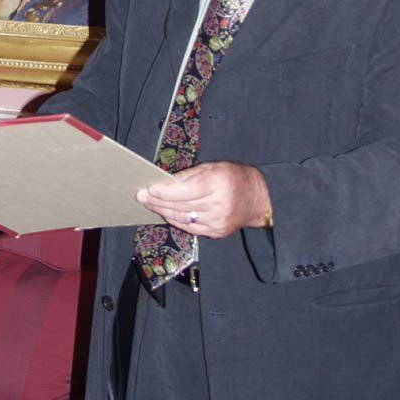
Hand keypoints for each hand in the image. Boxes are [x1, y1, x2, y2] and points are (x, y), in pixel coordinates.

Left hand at [136, 161, 270, 239]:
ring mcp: (217, 221)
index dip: (165, 192)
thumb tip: (165, 182)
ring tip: (150, 204)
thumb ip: (189, 175)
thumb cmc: (233, 177)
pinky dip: (176, 220)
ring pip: (183, 218)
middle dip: (158, 201)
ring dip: (164, 211)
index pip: (185, 191)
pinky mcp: (216, 232)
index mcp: (218, 184)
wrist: (257, 199)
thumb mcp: (212, 167)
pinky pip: (190, 227)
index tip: (149, 189)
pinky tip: (166, 213)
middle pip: (181, 205)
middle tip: (142, 197)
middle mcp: (218, 204)